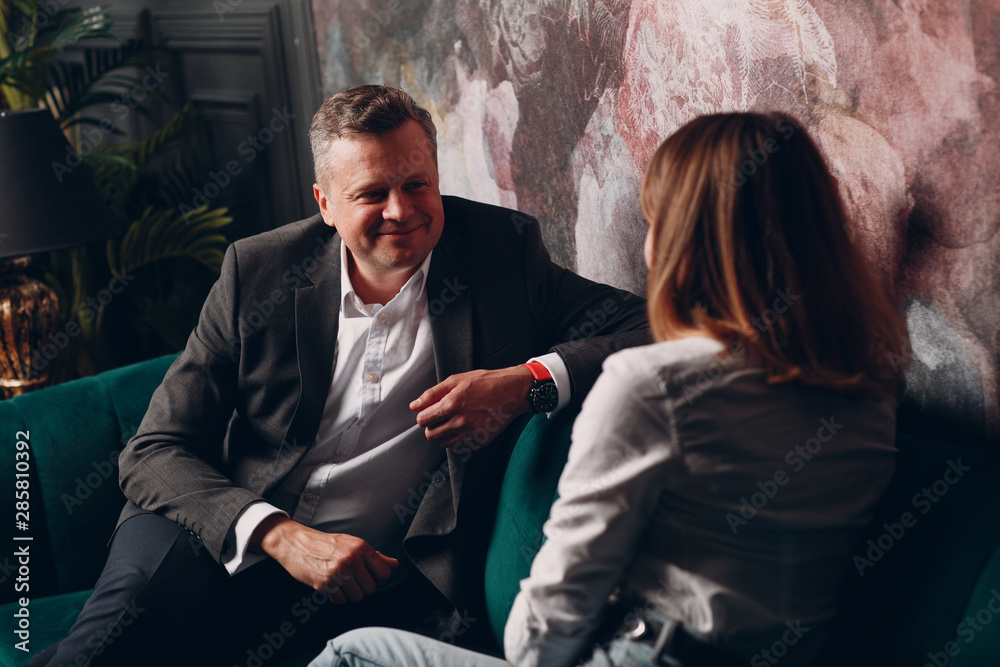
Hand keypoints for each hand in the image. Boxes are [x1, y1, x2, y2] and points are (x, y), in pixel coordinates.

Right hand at [250, 515, 397, 603]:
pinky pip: (341, 601)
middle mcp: (351, 559)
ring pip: (358, 597)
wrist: (296, 543)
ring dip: (351, 594)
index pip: (384, 573)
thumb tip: (394, 564)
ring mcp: (338, 572)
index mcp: (361, 547)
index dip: (378, 578)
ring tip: (342, 583)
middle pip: (371, 588)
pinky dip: (338, 597)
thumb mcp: (352, 543)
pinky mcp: (324, 584)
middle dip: (363, 587)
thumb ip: (375, 556)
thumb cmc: (325, 543)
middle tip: (353, 579)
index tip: (370, 576)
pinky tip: (332, 586)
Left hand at [410, 366, 533, 447]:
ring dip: (444, 433)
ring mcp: (470, 433)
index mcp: (451, 404)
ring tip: (453, 420)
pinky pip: (459, 446)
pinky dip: (458, 438)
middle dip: (432, 426)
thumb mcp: (457, 380)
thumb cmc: (486, 382)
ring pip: (443, 443)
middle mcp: (460, 421)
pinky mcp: (479, 441)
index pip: (423, 420)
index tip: (429, 412)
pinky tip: (465, 426)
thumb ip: (433, 393)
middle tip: (441, 416)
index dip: (423, 415)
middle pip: (430, 435)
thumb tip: (415, 405)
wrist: (513, 391)